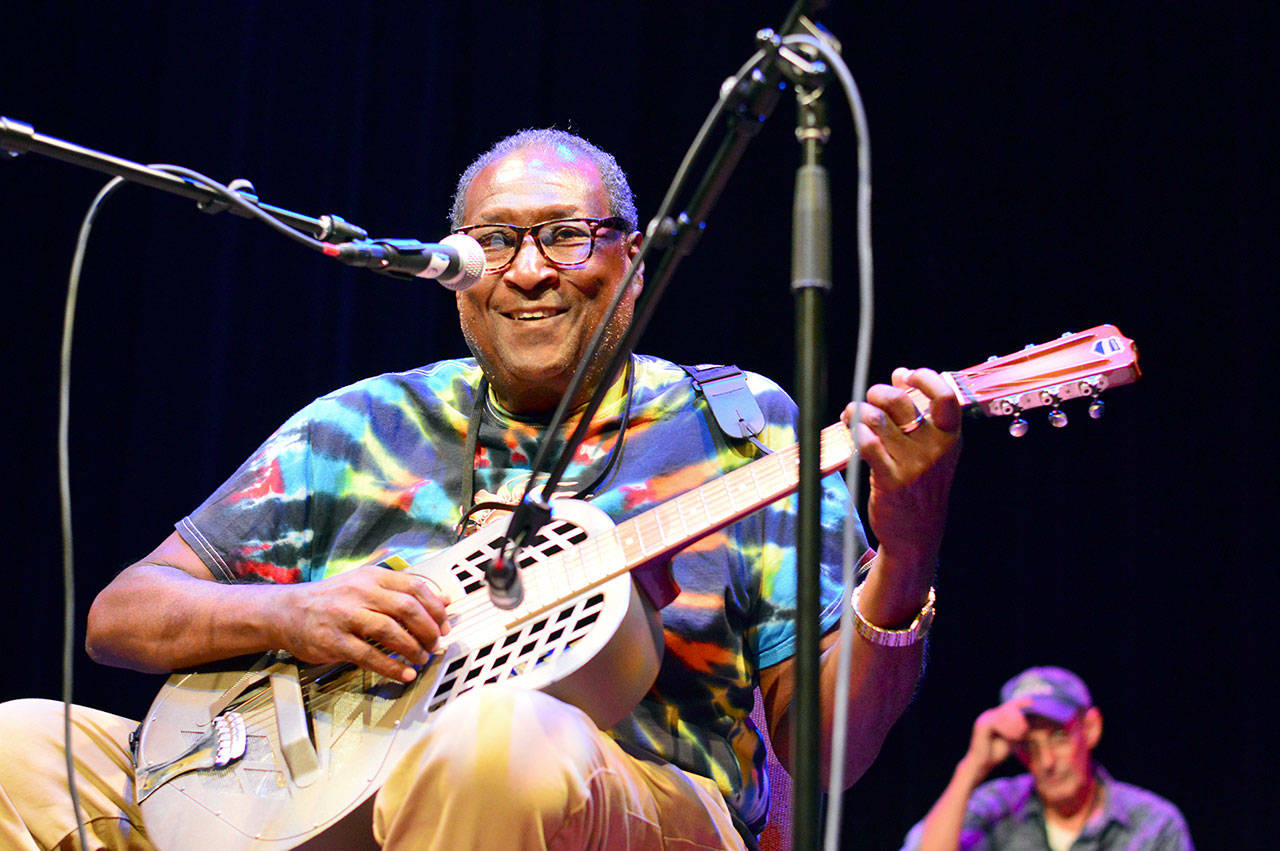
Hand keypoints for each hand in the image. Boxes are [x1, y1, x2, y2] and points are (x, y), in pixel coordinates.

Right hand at [273, 564, 450, 682]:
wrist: (286, 611)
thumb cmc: (331, 599)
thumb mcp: (365, 585)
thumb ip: (402, 591)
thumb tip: (443, 600)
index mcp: (373, 577)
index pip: (415, 587)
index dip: (436, 607)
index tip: (446, 623)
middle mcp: (361, 593)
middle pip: (407, 609)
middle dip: (429, 630)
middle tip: (437, 644)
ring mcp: (346, 616)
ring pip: (390, 632)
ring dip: (413, 649)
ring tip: (422, 659)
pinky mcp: (334, 641)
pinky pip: (369, 656)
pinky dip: (392, 667)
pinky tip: (404, 673)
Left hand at [841, 367, 961, 567]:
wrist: (916, 534)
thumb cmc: (921, 485)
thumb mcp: (933, 449)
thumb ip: (921, 411)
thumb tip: (900, 374)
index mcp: (950, 437)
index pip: (945, 396)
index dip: (924, 377)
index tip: (904, 375)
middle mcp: (935, 448)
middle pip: (900, 402)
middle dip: (877, 393)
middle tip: (868, 400)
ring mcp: (914, 465)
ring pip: (877, 419)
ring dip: (857, 411)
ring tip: (851, 415)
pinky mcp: (891, 481)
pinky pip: (867, 443)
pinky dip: (856, 431)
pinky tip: (852, 432)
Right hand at [961, 698, 1031, 778]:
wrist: (981, 763)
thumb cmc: (997, 752)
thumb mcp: (1012, 738)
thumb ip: (1019, 729)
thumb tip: (1032, 723)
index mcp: (995, 715)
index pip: (1010, 705)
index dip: (1021, 703)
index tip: (1032, 703)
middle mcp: (989, 714)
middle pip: (1009, 708)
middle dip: (1020, 718)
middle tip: (1026, 730)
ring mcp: (985, 718)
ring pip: (1005, 715)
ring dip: (1016, 726)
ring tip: (1020, 737)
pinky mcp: (982, 725)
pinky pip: (999, 723)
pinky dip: (1009, 730)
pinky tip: (1014, 738)